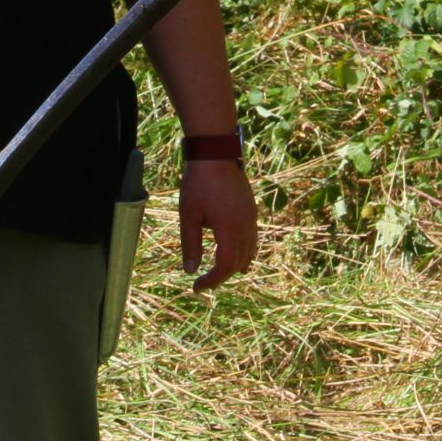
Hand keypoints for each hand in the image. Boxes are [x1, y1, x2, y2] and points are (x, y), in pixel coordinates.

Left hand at [176, 159, 256, 291]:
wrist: (215, 154)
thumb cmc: (199, 183)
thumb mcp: (189, 215)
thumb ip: (190, 244)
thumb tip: (189, 270)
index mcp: (230, 230)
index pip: (225, 266)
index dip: (212, 280)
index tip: (197, 287)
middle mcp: (246, 226)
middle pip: (238, 262)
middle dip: (222, 275)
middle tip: (204, 282)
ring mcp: (251, 217)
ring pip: (249, 251)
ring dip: (235, 264)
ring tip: (221, 273)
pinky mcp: (251, 209)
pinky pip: (252, 238)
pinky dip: (244, 251)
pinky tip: (236, 252)